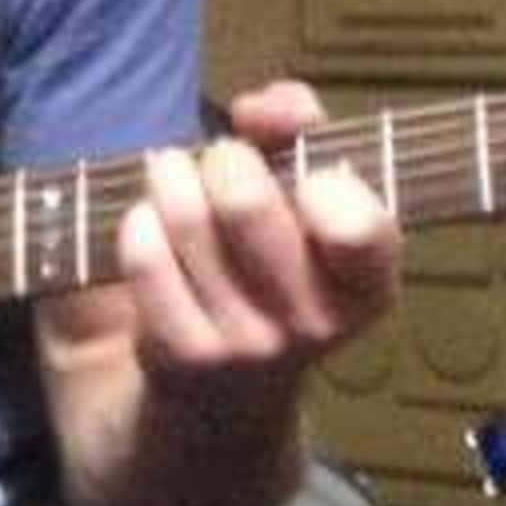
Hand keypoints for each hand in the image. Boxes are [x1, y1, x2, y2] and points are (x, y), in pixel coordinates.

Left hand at [112, 79, 400, 398]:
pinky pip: (145, 256)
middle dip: (221, 159)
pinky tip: (147, 227)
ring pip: (186, 219)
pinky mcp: (184, 358)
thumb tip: (263, 109)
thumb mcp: (302, 194)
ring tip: (171, 178)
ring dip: (169, 179)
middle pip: (245, 200)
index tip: (301, 171)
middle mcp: (316, 324)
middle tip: (218, 165)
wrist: (216, 396)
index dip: (320, 177)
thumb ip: (296, 127)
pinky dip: (138, 224)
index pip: (359, 225)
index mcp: (367, 285)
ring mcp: (249, 346)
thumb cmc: (265, 267)